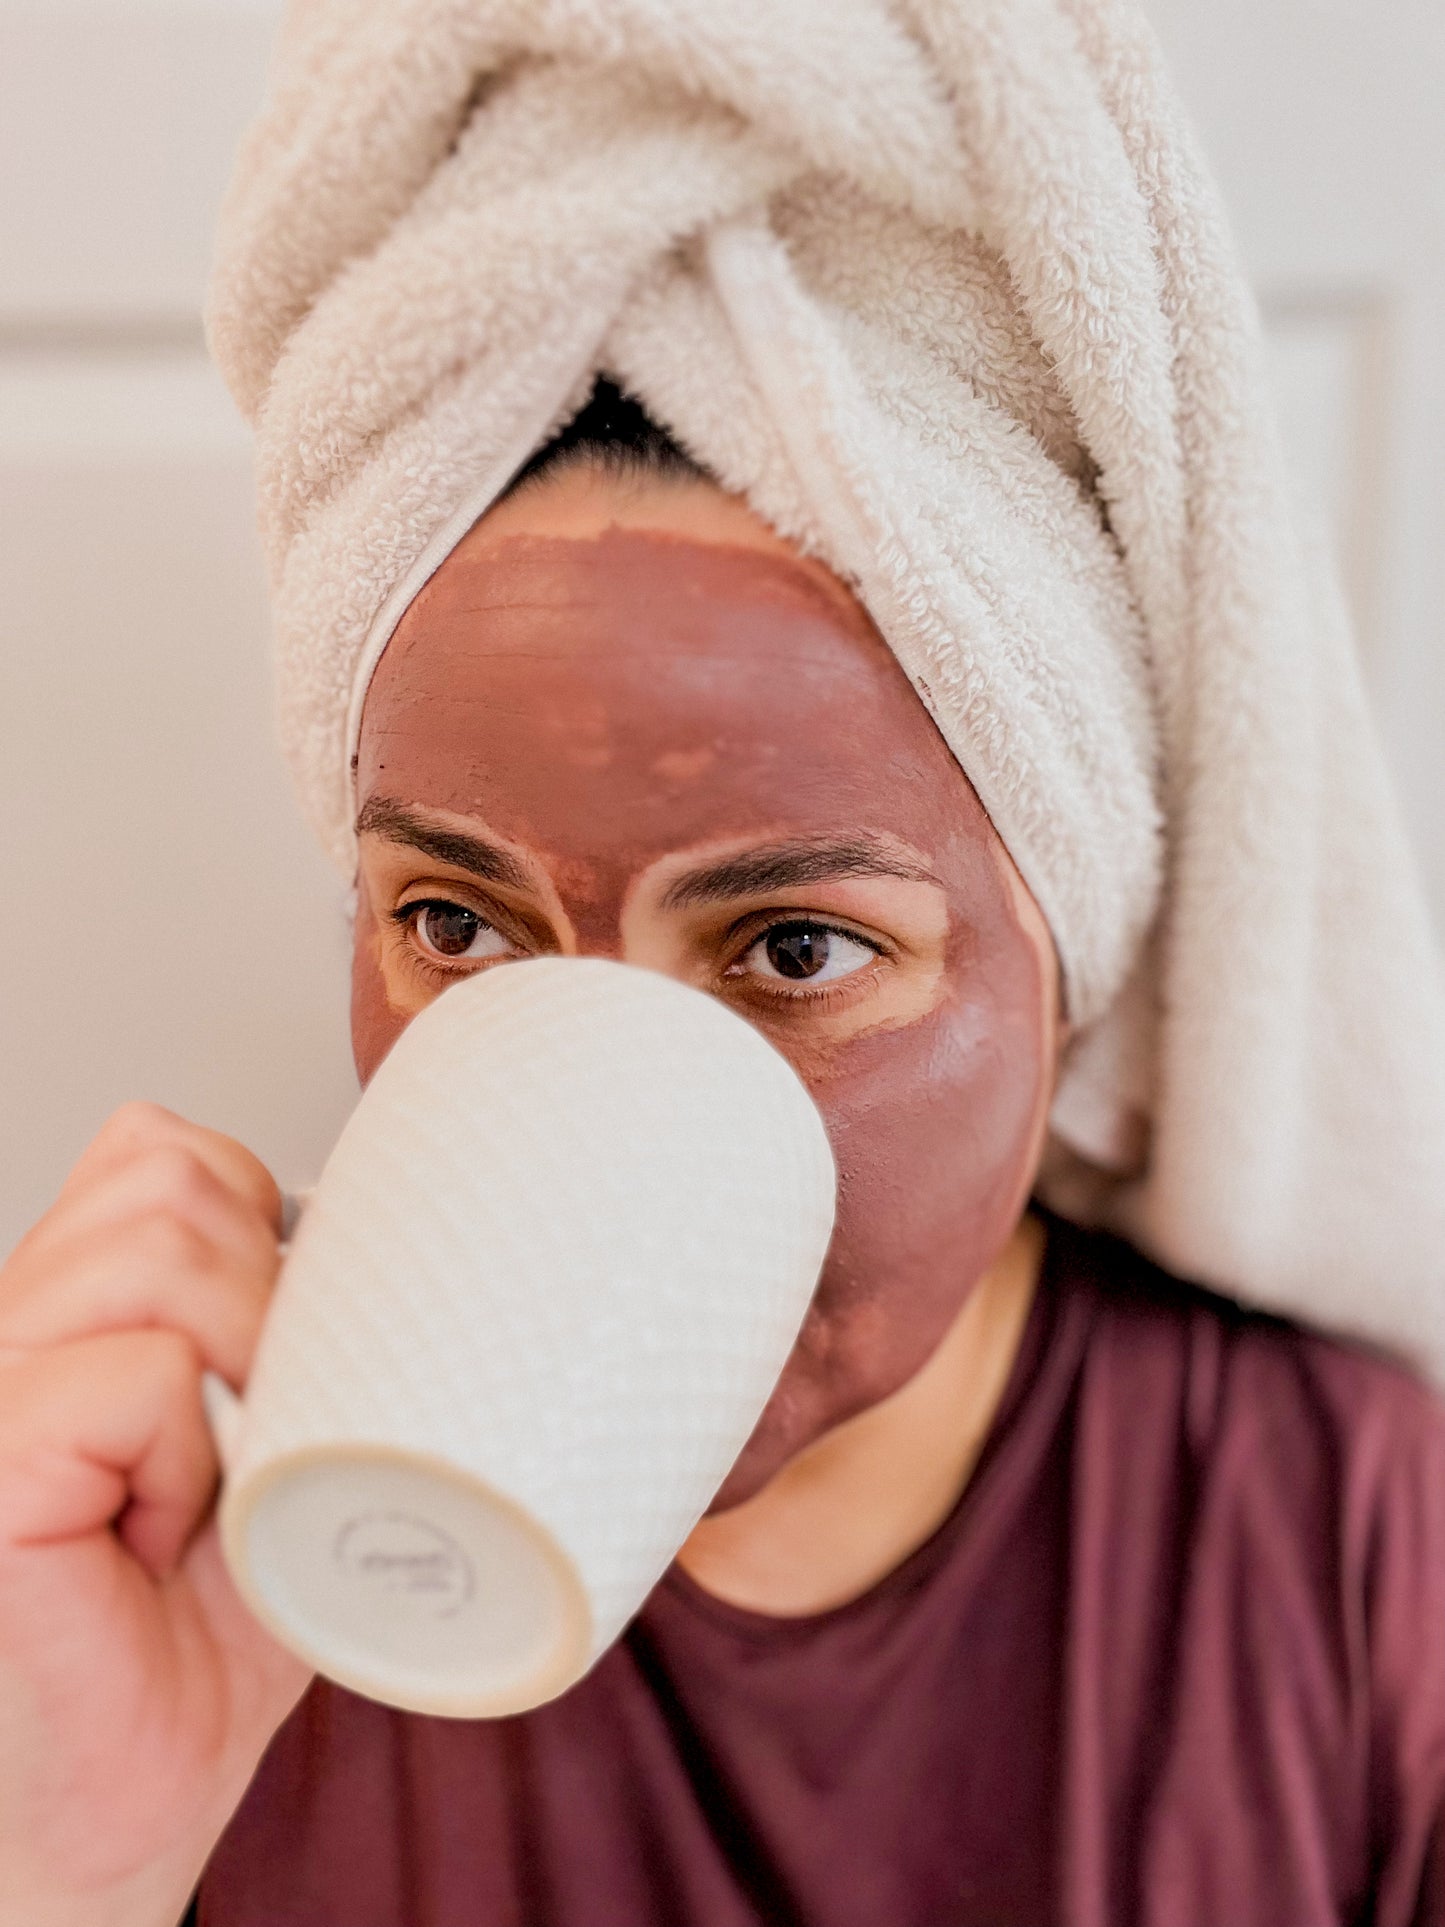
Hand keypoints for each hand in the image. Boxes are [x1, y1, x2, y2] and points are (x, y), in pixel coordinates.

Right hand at [0, 1104, 310, 1924]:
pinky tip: (156, 1536)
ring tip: (199, 1485)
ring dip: (231, 1372)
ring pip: (156, 1250)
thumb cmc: (203, 1626)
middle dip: (259, 1297)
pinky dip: (186, 1456)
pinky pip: (133, 1376)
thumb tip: (353, 1217)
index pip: (160, 1147)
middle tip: (246, 1433)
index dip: (254, 1228)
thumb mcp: (273, 1430)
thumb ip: (280, 1310)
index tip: (269, 1360)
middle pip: (167, 1177)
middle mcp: (14, 1326)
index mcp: (69, 1302)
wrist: (128, 1800)